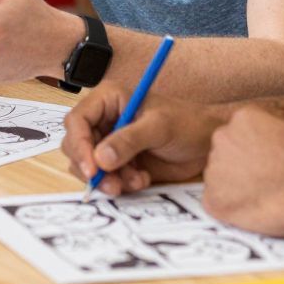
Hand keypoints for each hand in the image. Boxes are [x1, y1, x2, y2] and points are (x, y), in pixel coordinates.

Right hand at [62, 84, 226, 196]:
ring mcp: (110, 142)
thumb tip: (101, 159)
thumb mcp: (159, 127)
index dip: (79, 144)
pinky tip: (142, 179)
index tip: (92, 169)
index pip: (77, 120)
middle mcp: (104, 119)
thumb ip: (129, 141)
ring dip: (108, 179)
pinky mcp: (118, 162)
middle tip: (112, 184)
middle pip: (76, 145)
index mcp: (108, 99)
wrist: (207, 144)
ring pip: (88, 165)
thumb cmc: (187, 123)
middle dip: (92, 168)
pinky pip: (105, 177)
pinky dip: (120, 183)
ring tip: (136, 181)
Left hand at [202, 107, 283, 236]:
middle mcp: (222, 138)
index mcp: (242, 118)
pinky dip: (231, 210)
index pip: (239, 133)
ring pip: (219, 179)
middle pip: (225, 153)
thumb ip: (275, 134)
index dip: (254, 150)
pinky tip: (254, 211)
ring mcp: (214, 169)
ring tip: (262, 198)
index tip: (268, 163)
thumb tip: (276, 141)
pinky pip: (217, 204)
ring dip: (234, 188)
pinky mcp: (213, 200)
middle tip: (262, 181)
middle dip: (239, 166)